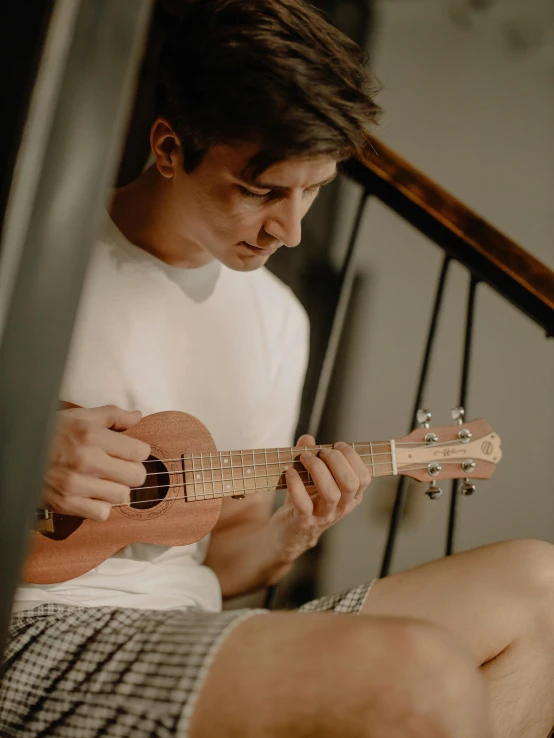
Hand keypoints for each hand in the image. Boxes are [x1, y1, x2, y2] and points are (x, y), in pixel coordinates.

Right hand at [43, 405, 149, 520]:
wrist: (16, 450)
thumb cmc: (50, 432)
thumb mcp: (80, 416)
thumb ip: (112, 415)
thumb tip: (137, 416)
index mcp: (92, 435)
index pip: (140, 452)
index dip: (138, 452)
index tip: (129, 452)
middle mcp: (86, 460)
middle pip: (136, 476)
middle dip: (131, 471)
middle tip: (119, 468)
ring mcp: (76, 484)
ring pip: (122, 496)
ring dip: (116, 489)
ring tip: (104, 481)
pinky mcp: (65, 504)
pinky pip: (102, 513)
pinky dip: (100, 506)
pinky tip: (92, 494)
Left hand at [271, 434, 371, 559]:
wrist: (288, 533)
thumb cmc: (305, 502)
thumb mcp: (312, 479)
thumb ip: (312, 457)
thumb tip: (307, 438)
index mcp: (351, 497)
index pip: (364, 477)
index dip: (352, 457)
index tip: (337, 446)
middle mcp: (342, 508)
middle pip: (350, 483)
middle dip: (335, 460)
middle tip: (320, 453)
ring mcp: (325, 516)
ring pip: (331, 493)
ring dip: (317, 469)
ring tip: (304, 458)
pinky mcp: (304, 521)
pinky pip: (303, 503)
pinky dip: (296, 484)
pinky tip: (290, 472)